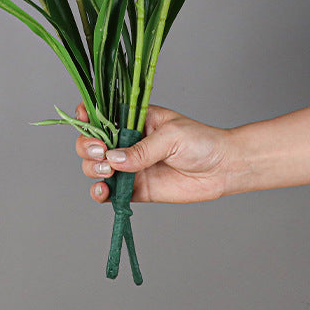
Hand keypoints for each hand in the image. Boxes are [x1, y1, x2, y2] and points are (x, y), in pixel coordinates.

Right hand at [75, 103, 234, 203]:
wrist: (222, 168)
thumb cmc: (200, 141)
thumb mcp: (170, 136)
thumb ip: (141, 149)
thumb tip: (113, 159)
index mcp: (133, 120)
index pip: (102, 115)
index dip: (87, 118)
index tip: (86, 123)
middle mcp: (127, 142)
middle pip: (92, 143)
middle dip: (88, 147)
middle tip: (102, 153)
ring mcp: (130, 166)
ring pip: (96, 168)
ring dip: (93, 170)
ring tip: (108, 173)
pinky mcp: (136, 189)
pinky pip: (111, 193)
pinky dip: (100, 193)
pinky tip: (102, 191)